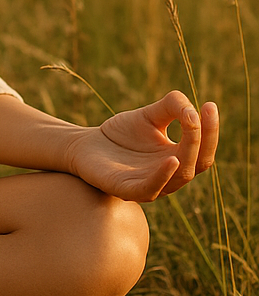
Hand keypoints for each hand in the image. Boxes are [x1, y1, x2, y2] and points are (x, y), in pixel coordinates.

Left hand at [66, 91, 218, 201]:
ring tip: (192, 128)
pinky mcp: (127, 191)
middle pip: (197, 163)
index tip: (210, 104)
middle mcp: (170, 177)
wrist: (84, 146)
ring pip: (179, 177)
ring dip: (188, 154)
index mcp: (178, 160)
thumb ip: (172, 107)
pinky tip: (171, 159)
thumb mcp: (148, 116)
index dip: (210, 130)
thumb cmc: (121, 134)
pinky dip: (163, 176)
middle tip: (201, 113)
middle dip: (203, 138)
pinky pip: (151, 188)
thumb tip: (193, 109)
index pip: (203, 150)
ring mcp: (151, 186)